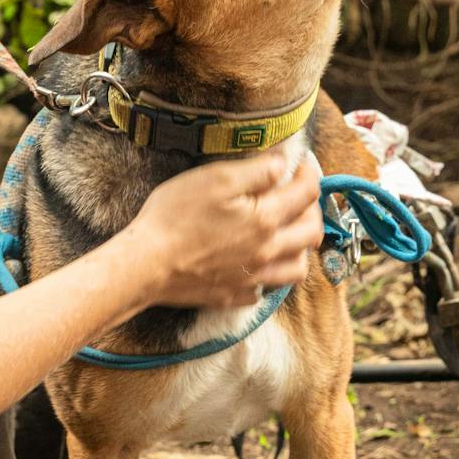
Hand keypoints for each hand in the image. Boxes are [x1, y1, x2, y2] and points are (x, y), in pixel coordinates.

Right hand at [126, 148, 323, 309]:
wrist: (146, 264)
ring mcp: (252, 277)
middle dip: (312, 209)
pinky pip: (265, 290)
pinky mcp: (234, 295)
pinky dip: (270, 276)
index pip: (307, 193)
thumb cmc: (174, 217)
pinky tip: (257, 264)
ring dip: (300, 248)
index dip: (310, 173)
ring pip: (297, 268)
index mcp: (266, 219)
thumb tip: (284, 162)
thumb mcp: (214, 179)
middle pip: (311, 232)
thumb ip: (257, 170)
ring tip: (287, 234)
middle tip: (298, 197)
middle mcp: (268, 251)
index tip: (302, 164)